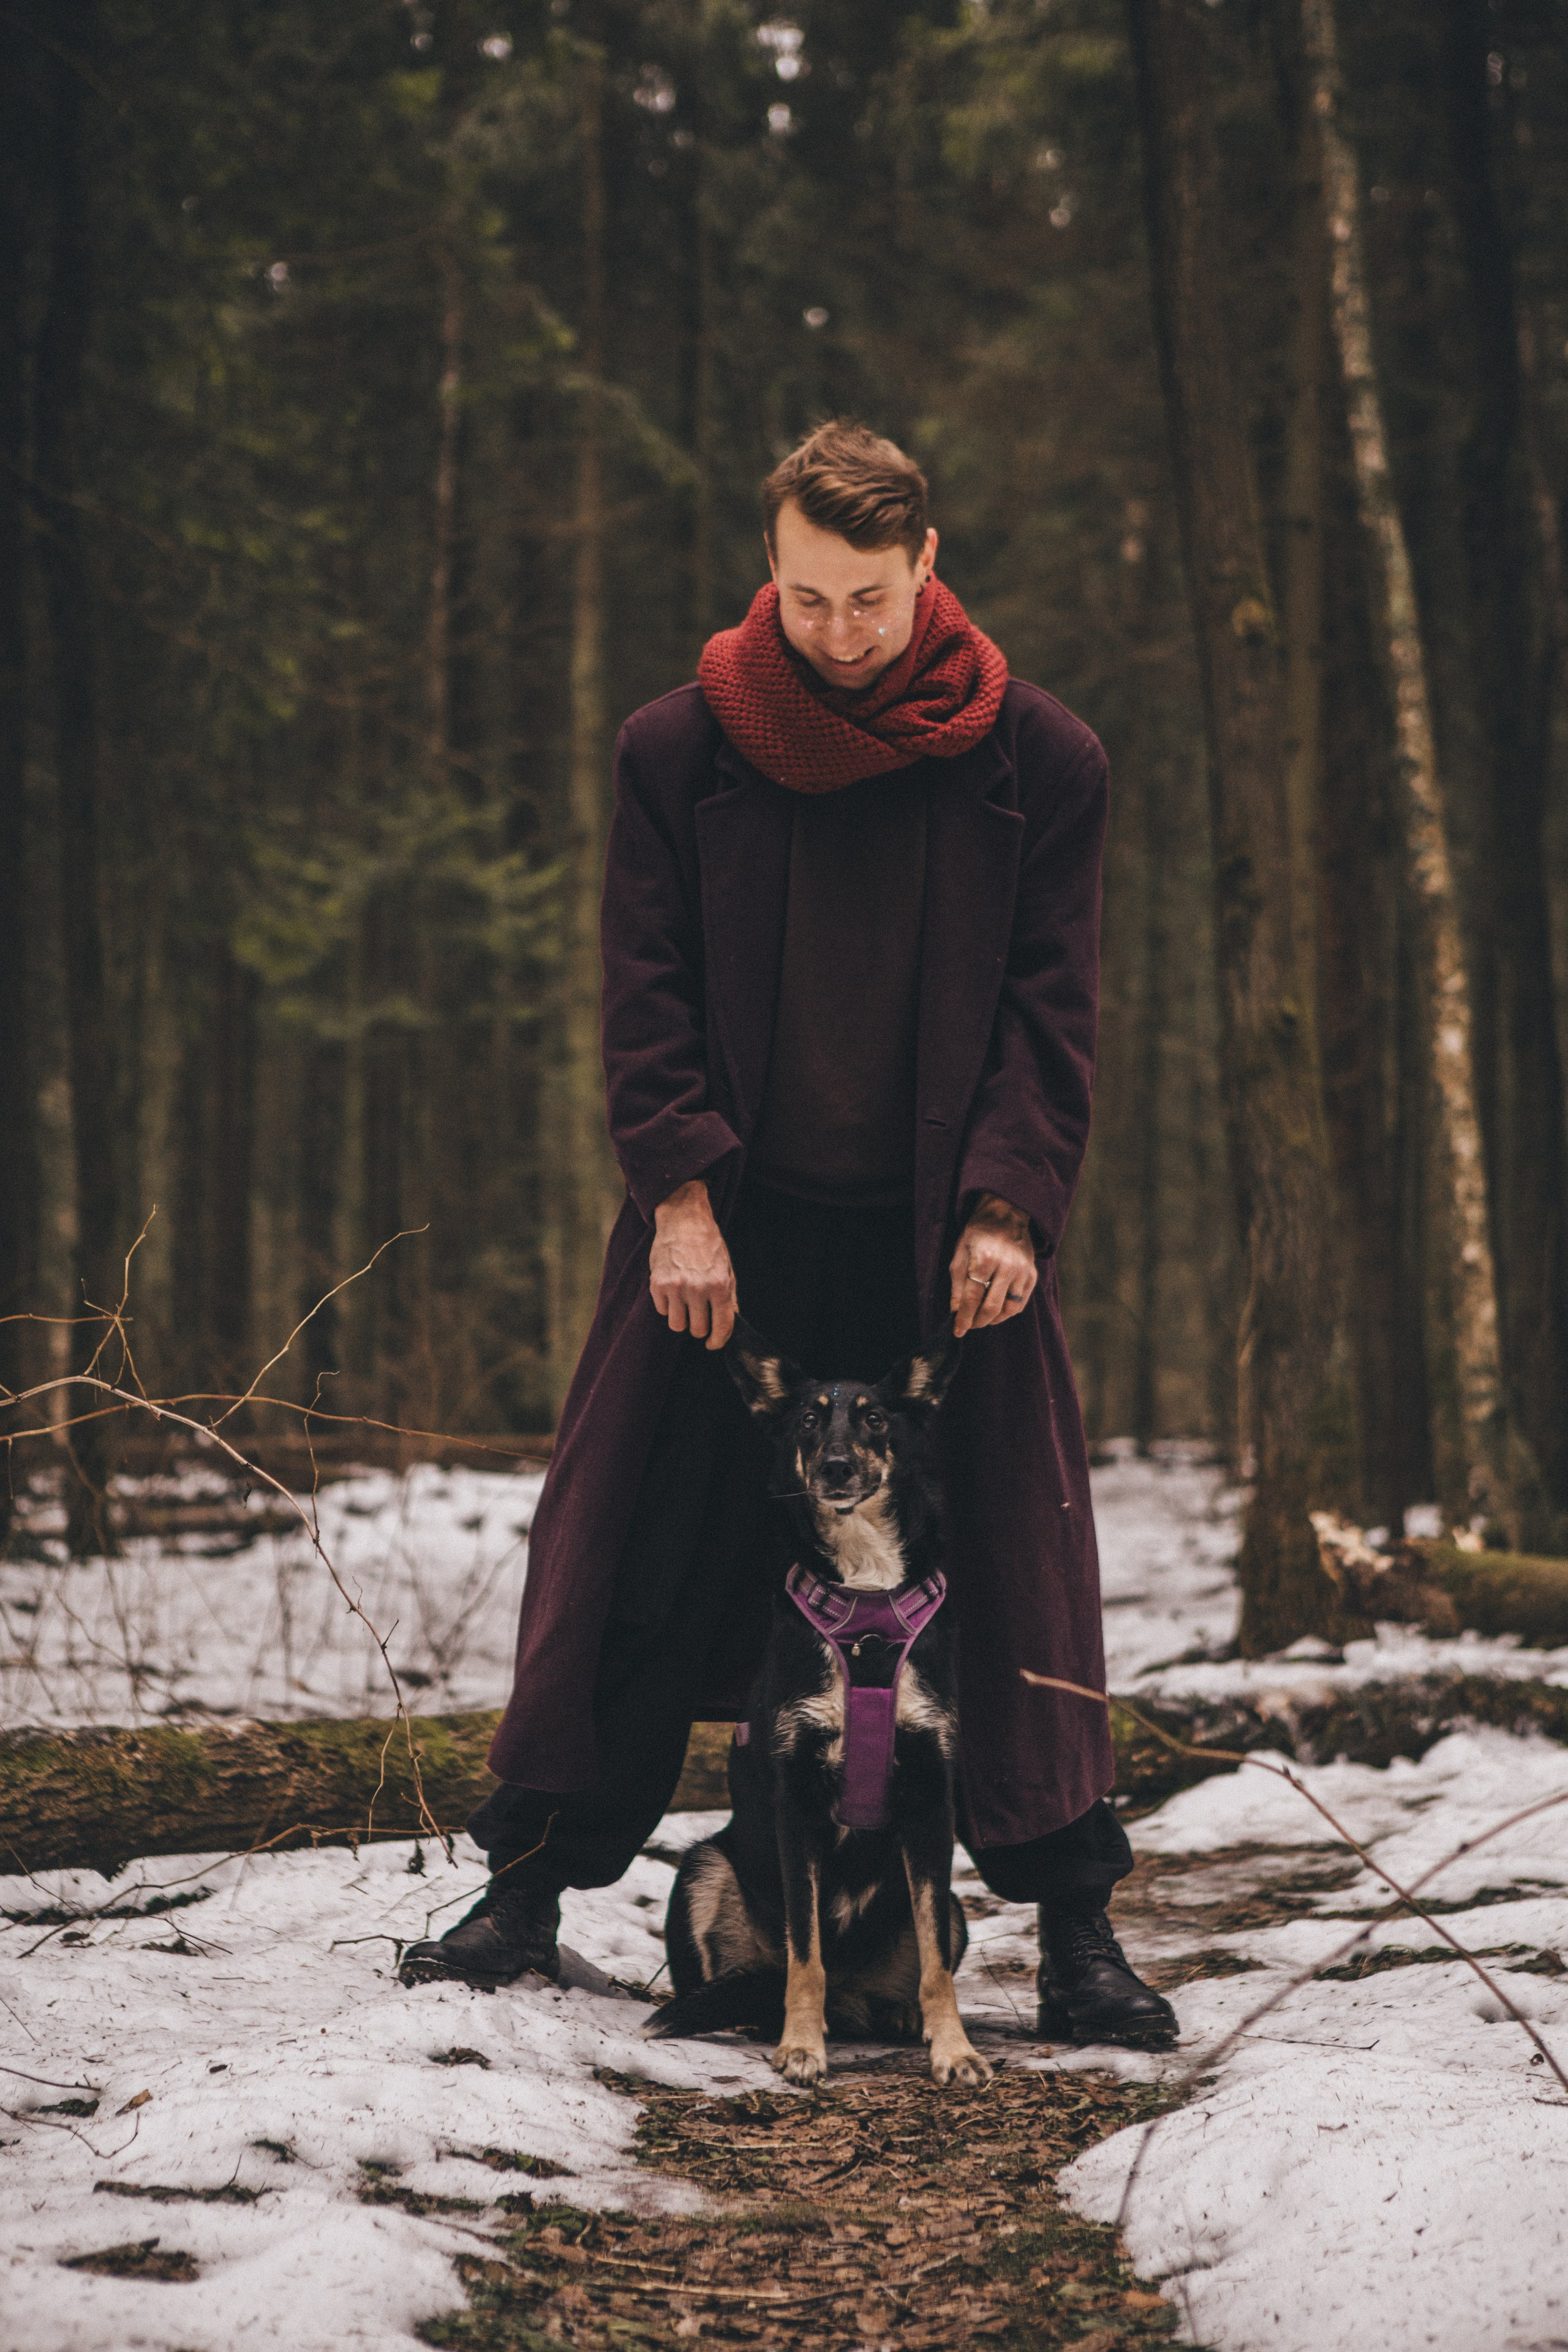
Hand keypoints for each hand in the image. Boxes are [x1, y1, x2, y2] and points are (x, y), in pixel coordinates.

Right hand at [649, 1179, 736, 1347]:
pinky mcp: (658, 1284)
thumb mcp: (726, 1269)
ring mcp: (676, 1287)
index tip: (713, 1344)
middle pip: (698, 1330)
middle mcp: (698, 1288)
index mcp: (719, 1285)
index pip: (721, 1325)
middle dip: (700, 1327)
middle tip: (699, 1315)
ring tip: (685, 1305)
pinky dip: (668, 1307)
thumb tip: (729, 1323)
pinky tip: (673, 1292)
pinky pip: (663, 1311)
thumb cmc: (708, 1244)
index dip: (718, 1340)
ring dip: (682, 1319)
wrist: (683, 1221)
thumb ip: (729, 1297)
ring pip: (677, 1325)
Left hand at [950, 1193, 1036, 1335]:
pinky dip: (1008, 1312)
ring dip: (993, 1320)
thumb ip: (957, 1284)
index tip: (958, 1330)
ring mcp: (1022, 1271)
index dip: (963, 1317)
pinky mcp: (1031, 1275)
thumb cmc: (978, 1233)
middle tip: (970, 1325)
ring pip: (1008, 1309)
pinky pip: (1021, 1303)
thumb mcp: (960, 1253)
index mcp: (984, 1259)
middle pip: (991, 1307)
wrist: (1006, 1215)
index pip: (972, 1298)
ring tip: (982, 1319)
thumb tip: (955, 1310)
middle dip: (977, 1322)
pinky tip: (997, 1311)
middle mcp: (1006, 1266)